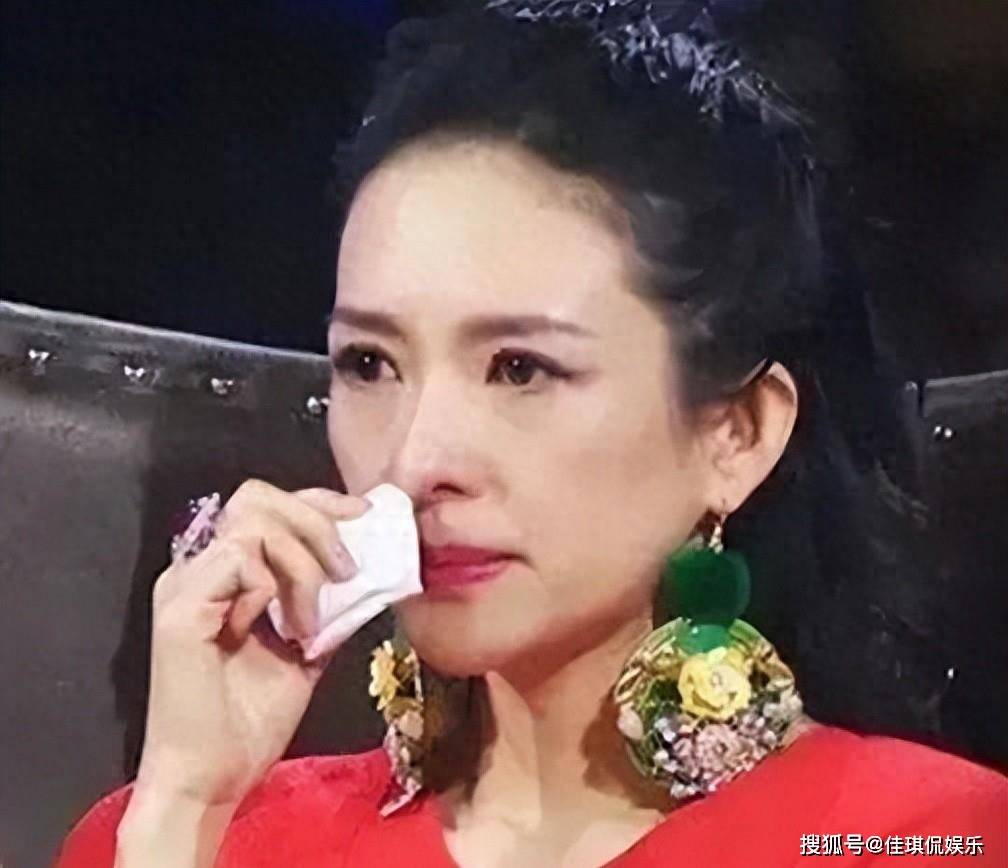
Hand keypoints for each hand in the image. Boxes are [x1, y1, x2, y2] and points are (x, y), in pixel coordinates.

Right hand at [133, 479, 370, 808]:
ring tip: (311, 621)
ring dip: (301, 565)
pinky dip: (272, 588)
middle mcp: (198, 569)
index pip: (268, 507)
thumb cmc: (250, 722)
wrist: (211, 779)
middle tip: (346, 569)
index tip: (363, 517)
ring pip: (254, 523)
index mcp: (224, 575)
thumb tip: (368, 568)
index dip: (318, 502)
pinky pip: (239, 559)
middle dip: (315, 522)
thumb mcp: (307, 649)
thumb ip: (328, 605)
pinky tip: (280, 632)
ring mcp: (185, 584)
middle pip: (258, 496)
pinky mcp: (180, 607)